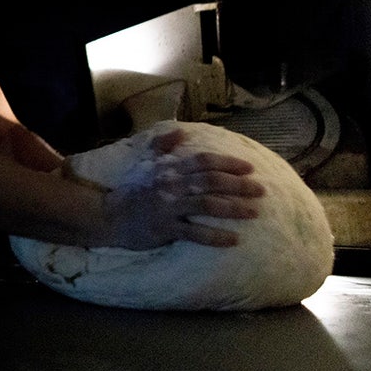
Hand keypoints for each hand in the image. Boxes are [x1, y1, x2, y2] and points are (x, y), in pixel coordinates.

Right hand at [97, 128, 264, 249]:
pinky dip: (215, 237)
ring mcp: (169, 208)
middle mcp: (171, 185)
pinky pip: (194, 233)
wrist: (110, 215)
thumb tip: (181, 131)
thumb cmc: (132, 189)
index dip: (228, 163)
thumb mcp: (144, 161)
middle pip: (211, 182)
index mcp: (169, 168)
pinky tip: (234, 239)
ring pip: (207, 205)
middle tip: (261, 190)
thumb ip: (162, 144)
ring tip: (254, 212)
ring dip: (233, 208)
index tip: (250, 168)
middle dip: (239, 185)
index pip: (203, 162)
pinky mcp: (165, 229)